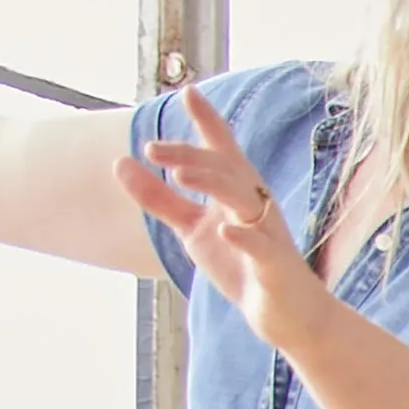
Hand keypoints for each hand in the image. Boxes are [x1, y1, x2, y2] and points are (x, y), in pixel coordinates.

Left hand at [115, 87, 326, 347]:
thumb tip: (119, 162)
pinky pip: (261, 247)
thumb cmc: (243, 268)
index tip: (188, 92)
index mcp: (237, 193)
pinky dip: (245, 237)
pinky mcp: (275, 266)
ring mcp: (268, 234)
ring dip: (212, 182)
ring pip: (242, 197)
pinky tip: (224, 229)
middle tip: (152, 149)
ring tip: (178, 175)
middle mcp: (256, 205)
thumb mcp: (193, 228)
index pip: (222, 150)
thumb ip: (158, 198)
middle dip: (191, 154)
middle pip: (225, 168)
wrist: (290, 316)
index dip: (208, 120)